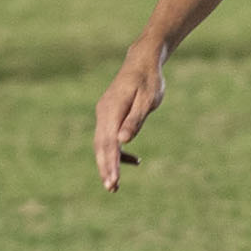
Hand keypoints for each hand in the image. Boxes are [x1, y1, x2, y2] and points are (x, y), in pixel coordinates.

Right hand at [92, 49, 166, 190]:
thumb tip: (123, 142)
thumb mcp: (147, 100)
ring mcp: (104, 114)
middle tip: (112, 188)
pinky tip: (133, 160)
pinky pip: (108, 137)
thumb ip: (135, 121)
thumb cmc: (149, 80)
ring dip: (108, 163)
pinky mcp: (109, 115)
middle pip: (101, 145)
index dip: (111, 163)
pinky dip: (117, 151)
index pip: (108, 142)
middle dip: (106, 168)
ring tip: (114, 184)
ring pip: (102, 143)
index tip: (114, 181)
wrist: (142, 62)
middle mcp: (104, 113)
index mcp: (112, 110)